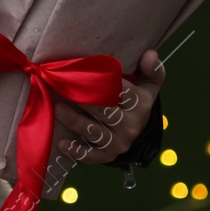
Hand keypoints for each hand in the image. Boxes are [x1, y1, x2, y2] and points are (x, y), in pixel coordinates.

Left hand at [54, 49, 164, 164]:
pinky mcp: (107, 155)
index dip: (104, 82)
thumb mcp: (147, 85)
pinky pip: (91, 156)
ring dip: (75, 121)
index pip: (122, 92)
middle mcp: (131, 125)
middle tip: (62, 87)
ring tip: (58, 109)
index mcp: (140, 104)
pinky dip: (76, 151)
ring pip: (94, 132)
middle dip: (83, 100)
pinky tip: (61, 144)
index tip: (84, 72)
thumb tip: (150, 54)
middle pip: (104, 111)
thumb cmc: (135, 100)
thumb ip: (152, 70)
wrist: (137, 129)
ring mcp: (119, 142)